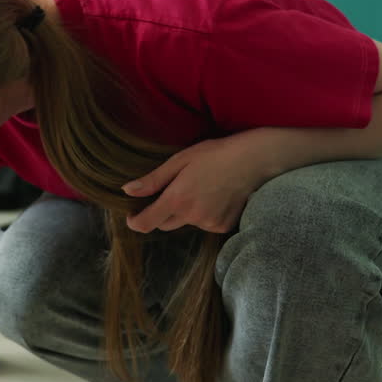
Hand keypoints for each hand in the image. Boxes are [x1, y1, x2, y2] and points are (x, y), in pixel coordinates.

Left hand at [123, 131, 281, 233]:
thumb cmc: (215, 154)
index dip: (135, 222)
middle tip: (175, 190)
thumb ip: (153, 180)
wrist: (254, 160)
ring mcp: (209, 224)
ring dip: (187, 211)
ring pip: (187, 223)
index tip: (132, 215)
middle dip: (162, 212)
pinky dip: (205, 214)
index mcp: (177, 199)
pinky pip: (205, 224)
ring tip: (202, 187)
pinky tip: (216, 196)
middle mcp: (192, 216)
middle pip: (165, 224)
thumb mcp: (180, 160)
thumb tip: (127, 190)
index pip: (146, 223)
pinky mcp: (223, 227)